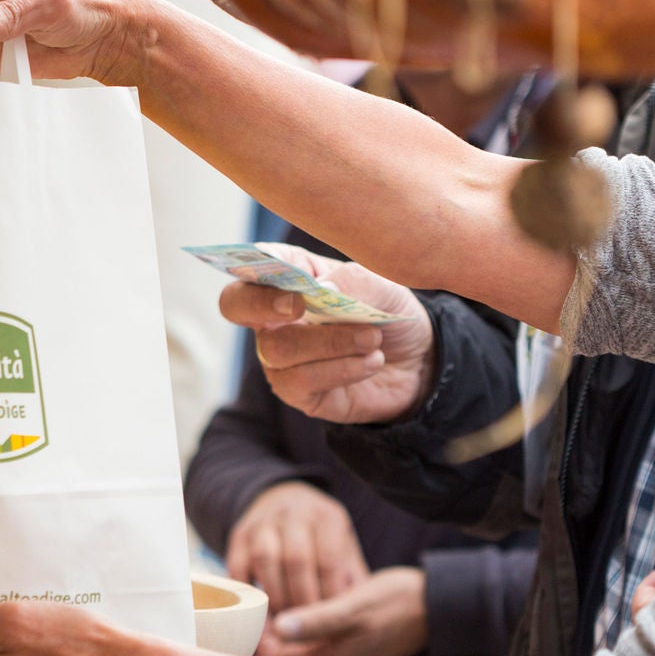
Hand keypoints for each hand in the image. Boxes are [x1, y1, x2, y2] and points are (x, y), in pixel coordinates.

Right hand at [224, 248, 436, 423]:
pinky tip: (371, 362)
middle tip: (302, 306)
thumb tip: (322, 289)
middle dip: (263, 304)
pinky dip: (342, 368)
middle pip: (234, 305)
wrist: (420, 360)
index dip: (254, 269)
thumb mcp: (384, 285)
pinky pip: (301, 380)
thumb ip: (353, 280)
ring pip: (278, 348)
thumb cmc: (389, 311)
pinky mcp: (298, 391)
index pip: (249, 265)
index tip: (291, 281)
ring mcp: (281, 355)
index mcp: (289, 276)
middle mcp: (274, 315)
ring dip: (331, 342)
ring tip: (372, 339)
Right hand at [226, 481, 369, 611]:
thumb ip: (352, 577)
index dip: (328, 595)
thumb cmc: (322, 536)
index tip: (331, 621)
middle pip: (296, 559)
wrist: (284, 499)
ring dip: (275, 596)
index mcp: (326, 517)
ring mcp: (263, 522)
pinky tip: (262, 613)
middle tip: (308, 627)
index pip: (329, 560)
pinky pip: (239, 566)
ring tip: (285, 622)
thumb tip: (356, 617)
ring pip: (265, 559)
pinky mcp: (239, 535)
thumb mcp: (344, 545)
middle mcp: (293, 513)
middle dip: (301, 599)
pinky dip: (249, 593)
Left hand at [257, 566, 428, 655]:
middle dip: (262, 639)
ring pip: (293, 655)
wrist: (436, 607)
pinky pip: (308, 648)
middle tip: (251, 608)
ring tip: (267, 604)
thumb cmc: (397, 603)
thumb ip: (317, 620)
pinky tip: (292, 610)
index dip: (254, 638)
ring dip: (278, 635)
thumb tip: (278, 628)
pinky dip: (296, 632)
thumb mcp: (354, 607)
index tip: (247, 611)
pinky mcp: (345, 653)